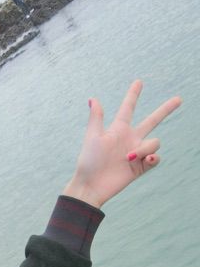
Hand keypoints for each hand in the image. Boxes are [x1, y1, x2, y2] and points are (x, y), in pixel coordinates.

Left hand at [63, 80, 181, 207]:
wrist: (91, 185)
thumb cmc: (89, 161)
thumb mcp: (92, 137)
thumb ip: (96, 118)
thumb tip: (92, 98)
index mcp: (118, 129)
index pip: (128, 108)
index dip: (133, 95)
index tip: (139, 81)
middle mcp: (129, 139)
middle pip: (152, 120)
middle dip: (165, 110)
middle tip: (178, 99)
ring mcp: (136, 153)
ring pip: (154, 142)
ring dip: (144, 148)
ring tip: (128, 158)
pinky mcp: (140, 167)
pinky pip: (155, 158)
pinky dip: (152, 158)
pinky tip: (144, 160)